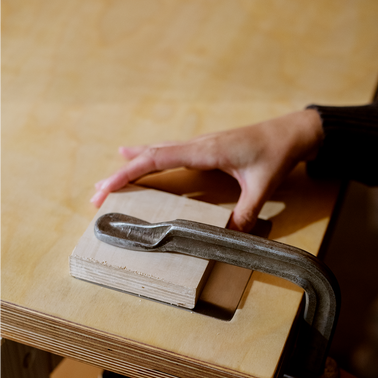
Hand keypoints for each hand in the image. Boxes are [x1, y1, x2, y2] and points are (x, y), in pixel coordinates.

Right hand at [90, 109, 324, 231]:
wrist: (292, 131)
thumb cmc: (277, 153)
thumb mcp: (263, 186)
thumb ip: (245, 212)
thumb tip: (227, 238)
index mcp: (204, 151)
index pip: (156, 160)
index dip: (128, 173)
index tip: (107, 187)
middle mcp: (194, 145)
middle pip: (146, 157)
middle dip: (118, 176)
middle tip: (95, 194)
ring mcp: (196, 144)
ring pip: (152, 153)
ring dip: (127, 167)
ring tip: (104, 181)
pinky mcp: (200, 147)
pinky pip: (163, 152)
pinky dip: (142, 157)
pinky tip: (131, 156)